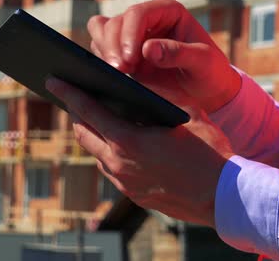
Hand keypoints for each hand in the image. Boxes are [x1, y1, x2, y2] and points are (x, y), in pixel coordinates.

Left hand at [46, 77, 233, 226]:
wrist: (224, 198)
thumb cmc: (210, 153)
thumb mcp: (186, 113)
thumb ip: (158, 94)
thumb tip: (136, 81)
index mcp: (129, 141)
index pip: (89, 111)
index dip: (69, 92)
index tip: (53, 80)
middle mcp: (119, 165)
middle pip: (85, 134)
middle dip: (77, 113)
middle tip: (75, 97)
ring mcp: (125, 184)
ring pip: (97, 154)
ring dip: (94, 135)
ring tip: (98, 119)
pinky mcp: (134, 196)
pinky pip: (112, 170)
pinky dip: (110, 152)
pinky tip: (122, 144)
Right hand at [87, 0, 240, 112]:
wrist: (207, 92)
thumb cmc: (210, 72)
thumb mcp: (203, 62)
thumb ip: (178, 53)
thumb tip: (148, 49)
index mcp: (167, 11)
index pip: (137, 13)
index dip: (129, 34)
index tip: (131, 60)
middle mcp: (147, 19)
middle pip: (114, 22)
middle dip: (113, 46)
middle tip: (121, 71)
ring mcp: (132, 36)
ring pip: (101, 31)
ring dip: (103, 51)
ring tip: (116, 73)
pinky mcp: (123, 54)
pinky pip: (100, 50)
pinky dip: (100, 60)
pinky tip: (111, 76)